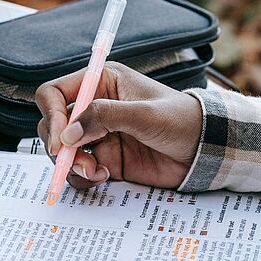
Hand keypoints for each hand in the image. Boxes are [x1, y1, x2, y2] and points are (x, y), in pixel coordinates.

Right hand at [36, 62, 202, 189]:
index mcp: (101, 83)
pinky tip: (104, 176)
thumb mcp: (145, 114)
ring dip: (71, 163)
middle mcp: (93, 108)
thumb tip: (68, 134)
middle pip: (53, 124)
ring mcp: (96, 136)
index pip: (55, 93)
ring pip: (61, 151)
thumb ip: (104, 117)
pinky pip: (77, 171)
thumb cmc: (183, 121)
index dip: (53, 114)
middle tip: (75, 161)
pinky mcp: (103, 159)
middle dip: (60, 145)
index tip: (61, 139)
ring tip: (96, 171)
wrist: (207, 152)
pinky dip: (83, 177)